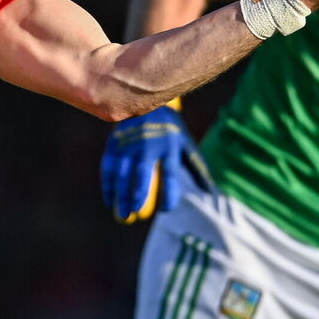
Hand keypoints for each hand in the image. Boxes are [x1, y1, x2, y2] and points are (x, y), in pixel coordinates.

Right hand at [100, 100, 210, 222]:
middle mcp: (149, 144)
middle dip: (138, 193)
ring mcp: (129, 143)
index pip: (171, 173)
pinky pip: (108, 167)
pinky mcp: (115, 143)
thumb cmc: (171, 130)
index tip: (166, 209)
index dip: (169, 193)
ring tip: (124, 216)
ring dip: (120, 195)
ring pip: (122, 172)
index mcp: (170, 145)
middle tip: (135, 213)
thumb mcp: (186, 145)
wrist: (147, 102)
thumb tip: (211, 192)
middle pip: (142, 172)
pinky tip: (110, 201)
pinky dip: (108, 185)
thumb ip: (197, 168)